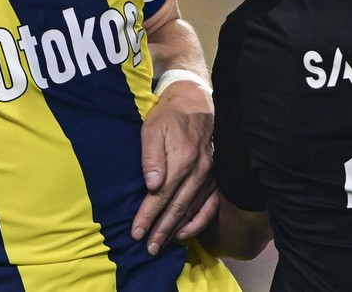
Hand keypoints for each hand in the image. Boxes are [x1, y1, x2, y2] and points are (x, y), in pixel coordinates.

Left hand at [131, 79, 218, 254]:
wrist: (194, 103)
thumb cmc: (168, 117)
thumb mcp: (152, 129)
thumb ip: (151, 157)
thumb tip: (152, 185)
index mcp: (181, 160)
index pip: (161, 196)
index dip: (148, 216)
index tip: (136, 233)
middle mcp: (198, 171)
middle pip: (177, 208)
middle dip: (161, 230)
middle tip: (148, 249)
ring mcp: (209, 176)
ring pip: (192, 210)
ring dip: (176, 230)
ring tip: (162, 245)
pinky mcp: (215, 177)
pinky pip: (210, 205)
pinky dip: (199, 222)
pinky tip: (186, 233)